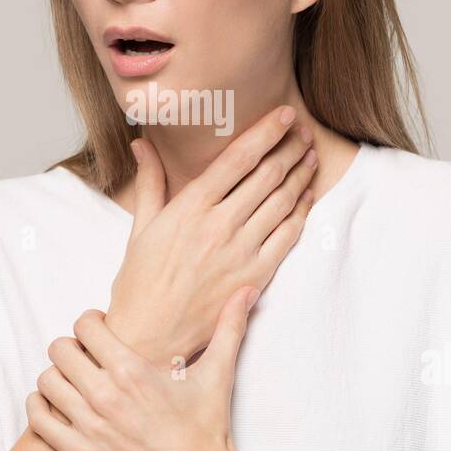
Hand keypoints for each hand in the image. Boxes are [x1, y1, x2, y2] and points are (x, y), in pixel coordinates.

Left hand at [27, 286, 258, 450]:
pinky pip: (39, 421)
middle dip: (70, 347)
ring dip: (56, 376)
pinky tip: (54, 404)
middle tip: (84, 354)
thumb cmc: (207, 428)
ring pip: (46, 382)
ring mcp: (90, 426)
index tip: (98, 330)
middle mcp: (106, 395)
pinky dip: (40, 408)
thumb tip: (247, 291)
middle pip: (59, 349)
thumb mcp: (218, 373)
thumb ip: (230, 327)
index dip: (89, 322)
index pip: (85, 326)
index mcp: (133, 370)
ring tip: (72, 380)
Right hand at [107, 105, 316, 366]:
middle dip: (289, 147)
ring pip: (282, 202)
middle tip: (302, 130)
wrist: (150, 336)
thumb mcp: (140, 227)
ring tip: (310, 155)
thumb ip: (149, 181)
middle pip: (267, 175)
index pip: (238, 158)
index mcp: (190, 207)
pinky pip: (287, 236)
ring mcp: (240, 252)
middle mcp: (219, 225)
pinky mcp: (255, 277)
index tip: (283, 114)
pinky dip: (301, 211)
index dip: (266, 132)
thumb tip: (141, 143)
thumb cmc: (140, 283)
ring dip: (301, 174)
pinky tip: (307, 195)